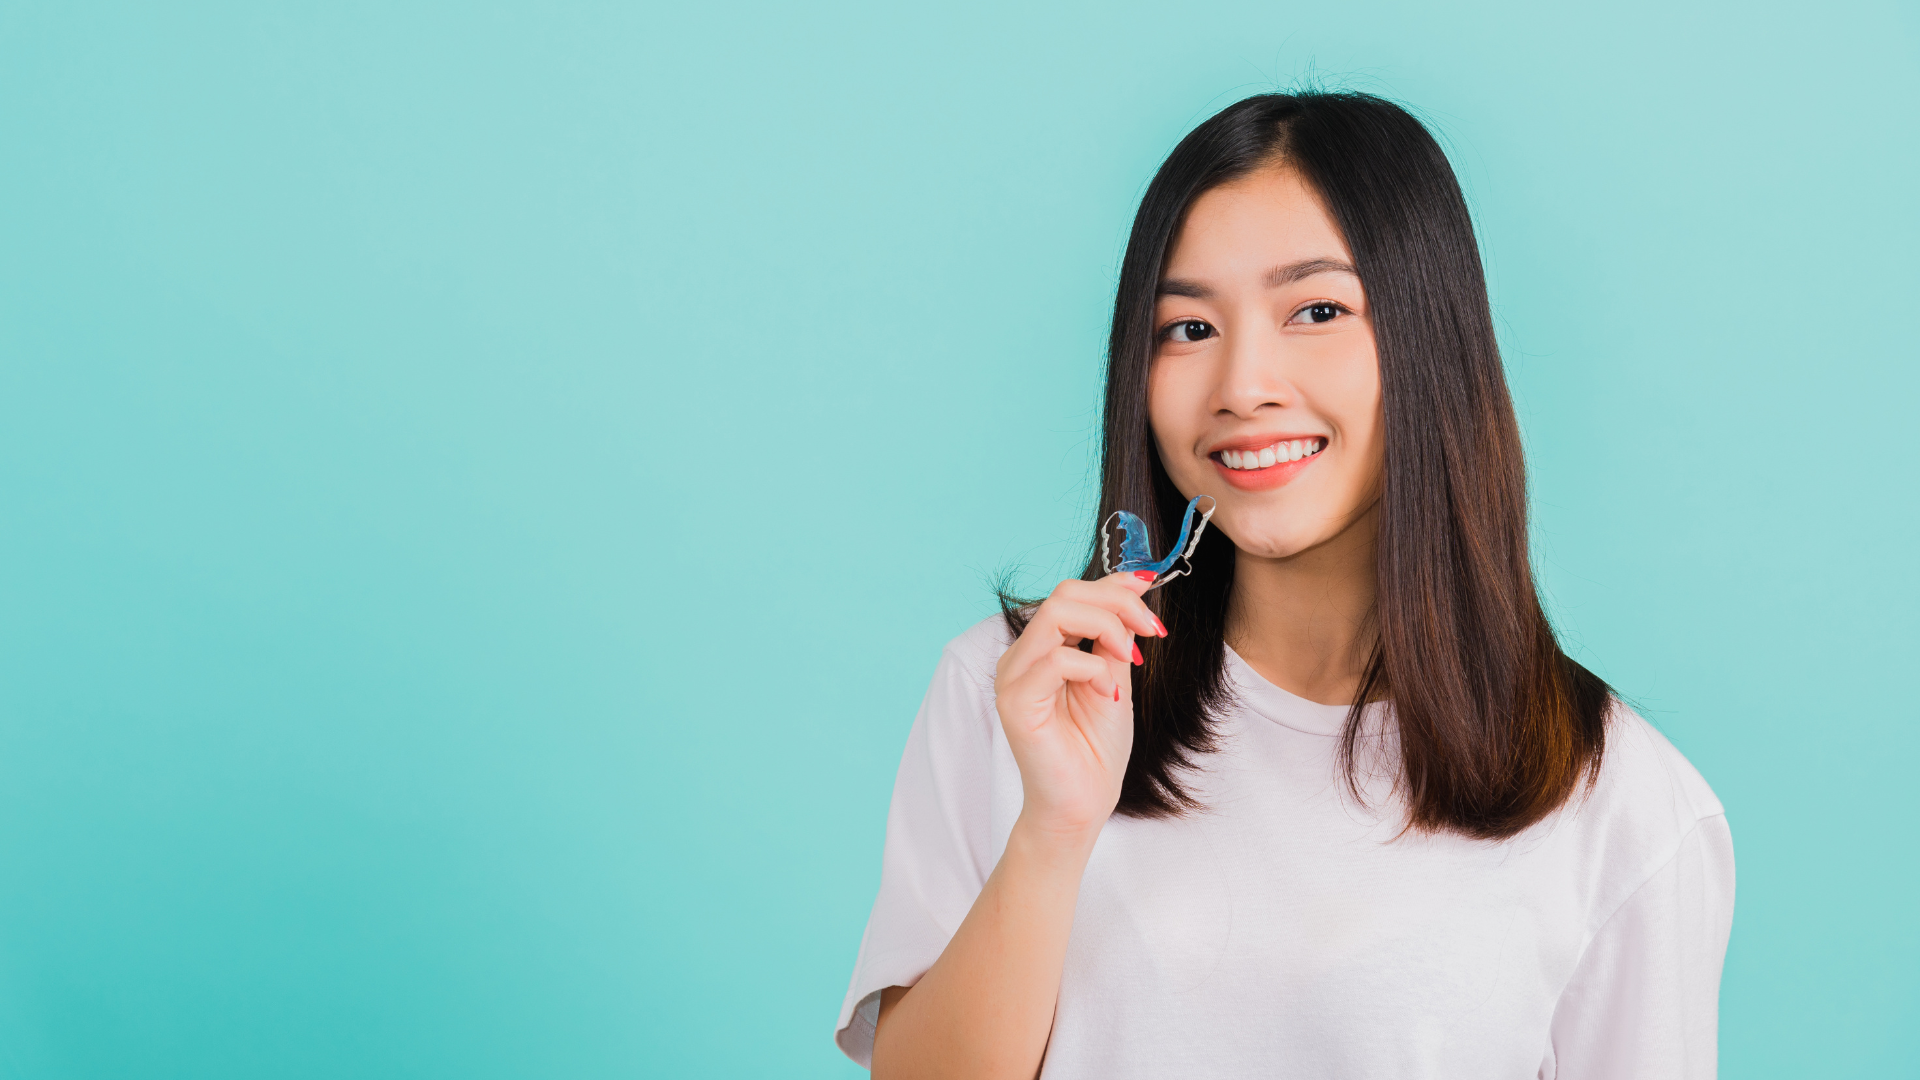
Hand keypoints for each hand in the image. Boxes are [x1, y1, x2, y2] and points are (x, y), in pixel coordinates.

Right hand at [992, 572, 1165, 842]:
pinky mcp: (1016, 703)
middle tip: (1151, 631)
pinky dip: (1092, 669)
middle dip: (1117, 603)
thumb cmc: (1096, 749)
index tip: (1152, 591)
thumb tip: (1134, 585)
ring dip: (1107, 627)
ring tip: (1130, 659)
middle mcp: (1021, 657)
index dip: (1115, 586)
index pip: (1071, 593)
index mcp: (1042, 648)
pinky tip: (1108, 695)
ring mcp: (1013, 677)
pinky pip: (1055, 661)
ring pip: (1056, 614)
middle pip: (1063, 595)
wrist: (1083, 804)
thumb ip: (1116, 635)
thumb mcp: (1116, 677)